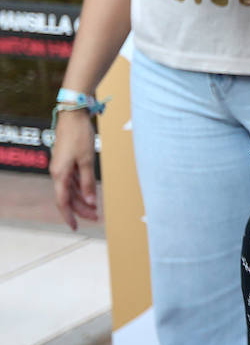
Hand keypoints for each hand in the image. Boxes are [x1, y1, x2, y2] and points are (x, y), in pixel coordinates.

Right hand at [50, 110, 98, 228]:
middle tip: (97, 218)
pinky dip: (81, 189)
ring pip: (70, 190)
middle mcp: (58, 173)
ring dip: (82, 200)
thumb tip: (90, 201)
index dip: (69, 216)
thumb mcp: (86, 161)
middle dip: (81, 210)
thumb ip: (88, 182)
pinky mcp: (67, 162)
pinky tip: (90, 195)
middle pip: (68, 198)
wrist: (73, 117)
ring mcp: (62, 167)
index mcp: (60, 174)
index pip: (63, 202)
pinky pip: (72, 181)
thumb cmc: (80, 136)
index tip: (76, 228)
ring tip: (96, 209)